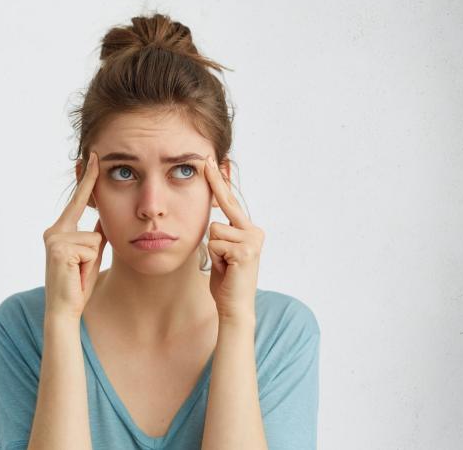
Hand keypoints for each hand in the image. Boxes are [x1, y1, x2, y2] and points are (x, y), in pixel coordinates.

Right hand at [42, 152, 106, 319]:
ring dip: (93, 259)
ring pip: (95, 238)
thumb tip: (103, 217)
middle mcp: (53, 231)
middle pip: (92, 224)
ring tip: (80, 273)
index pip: (78, 201)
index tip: (93, 156)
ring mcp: (55, 239)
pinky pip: (92, 248)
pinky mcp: (60, 249)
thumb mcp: (90, 254)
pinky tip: (77, 274)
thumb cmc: (77, 284)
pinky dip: (90, 264)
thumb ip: (95, 234)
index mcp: (59, 231)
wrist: (63, 309)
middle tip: (79, 268)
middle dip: (93, 247)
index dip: (87, 179)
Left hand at [203, 154, 264, 320]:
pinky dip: (215, 257)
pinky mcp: (246, 251)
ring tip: (223, 264)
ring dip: (213, 249)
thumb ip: (222, 232)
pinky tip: (226, 269)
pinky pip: (215, 243)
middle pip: (226, 204)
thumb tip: (213, 214)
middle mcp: (255, 231)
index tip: (213, 161)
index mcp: (250, 230)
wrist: (235, 306)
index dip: (220, 181)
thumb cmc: (226, 280)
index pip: (231, 202)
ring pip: (214, 229)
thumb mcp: (223, 250)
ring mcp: (252, 240)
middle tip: (207, 157)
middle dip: (216, 182)